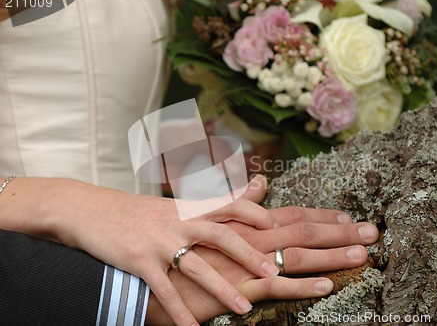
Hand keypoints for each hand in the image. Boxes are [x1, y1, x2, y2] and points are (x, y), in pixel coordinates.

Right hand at [0, 177, 280, 325]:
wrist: (88, 209)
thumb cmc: (134, 210)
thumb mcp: (169, 203)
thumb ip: (202, 202)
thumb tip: (223, 195)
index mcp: (186, 207)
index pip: (228, 203)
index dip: (254, 212)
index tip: (276, 225)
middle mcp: (177, 221)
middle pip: (220, 235)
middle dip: (248, 254)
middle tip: (274, 272)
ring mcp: (158, 241)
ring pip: (197, 266)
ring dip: (222, 288)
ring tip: (244, 308)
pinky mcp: (139, 261)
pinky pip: (164, 290)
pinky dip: (178, 312)